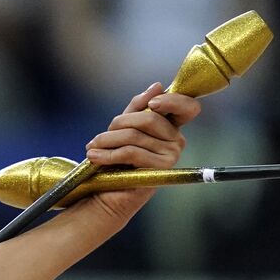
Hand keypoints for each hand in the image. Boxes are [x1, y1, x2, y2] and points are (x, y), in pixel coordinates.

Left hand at [71, 82, 202, 223]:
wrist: (106, 194)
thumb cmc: (115, 160)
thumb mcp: (124, 127)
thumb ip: (138, 107)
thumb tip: (157, 85)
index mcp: (171, 128)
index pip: (188, 107)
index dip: (173, 100)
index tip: (151, 103)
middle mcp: (177, 141)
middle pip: (149, 118)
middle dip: (118, 123)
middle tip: (100, 136)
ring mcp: (171, 157)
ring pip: (134, 136)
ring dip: (106, 140)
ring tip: (92, 147)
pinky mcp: (159, 171)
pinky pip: (131, 153)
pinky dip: (107, 154)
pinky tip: (94, 156)